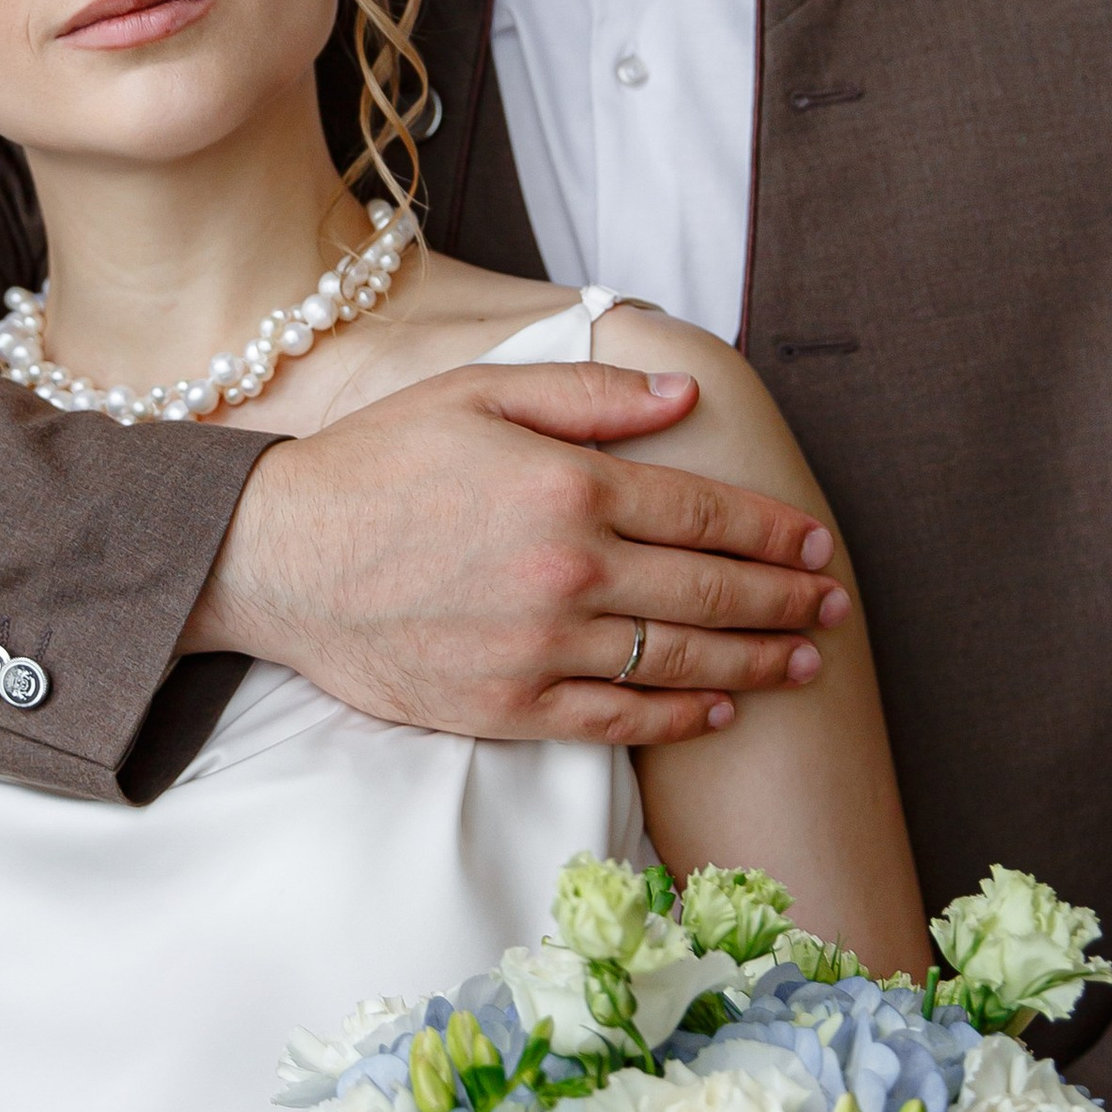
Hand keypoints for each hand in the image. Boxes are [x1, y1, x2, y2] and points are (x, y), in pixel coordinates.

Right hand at [186, 359, 848, 746]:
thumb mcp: (479, 394)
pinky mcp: (508, 704)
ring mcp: (541, 646)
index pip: (702, 513)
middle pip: (708, 592)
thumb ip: (589, 394)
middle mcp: (568, 570)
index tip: (815, 544)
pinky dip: (678, 716)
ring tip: (804, 663)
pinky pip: (617, 718)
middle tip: (833, 605)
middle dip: (783, 600)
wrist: (277, 556)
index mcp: (569, 485)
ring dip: (754, 663)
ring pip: (677, 660)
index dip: (770, 531)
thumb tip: (684, 393)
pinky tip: (719, 710)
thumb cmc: (374, 464)